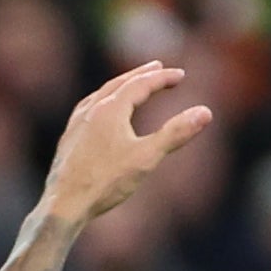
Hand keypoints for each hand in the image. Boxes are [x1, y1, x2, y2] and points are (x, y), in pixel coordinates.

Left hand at [36, 62, 213, 225]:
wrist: (64, 204)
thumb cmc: (105, 182)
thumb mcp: (147, 158)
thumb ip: (176, 133)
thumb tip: (206, 112)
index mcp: (111, 109)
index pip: (141, 84)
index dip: (163, 78)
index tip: (180, 75)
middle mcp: (91, 109)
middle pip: (119, 83)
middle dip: (141, 74)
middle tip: (157, 66)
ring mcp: (77, 123)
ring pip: (101, 95)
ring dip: (120, 86)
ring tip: (131, 85)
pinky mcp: (69, 138)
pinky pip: (88, 109)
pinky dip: (103, 102)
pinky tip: (101, 113)